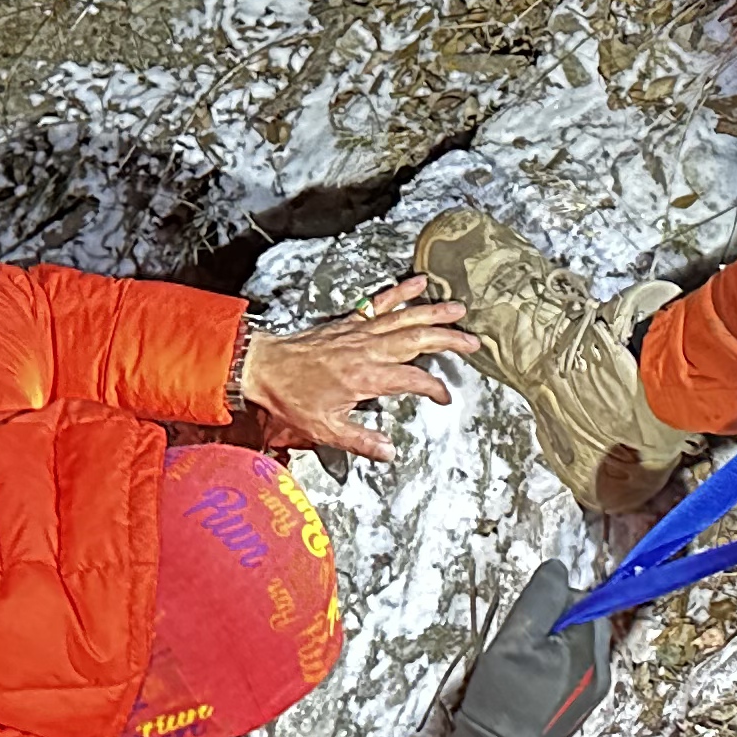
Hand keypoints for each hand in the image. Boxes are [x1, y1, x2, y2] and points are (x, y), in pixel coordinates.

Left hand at [235, 278, 481, 460]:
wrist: (264, 368)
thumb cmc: (291, 397)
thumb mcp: (325, 429)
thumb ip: (361, 441)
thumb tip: (389, 453)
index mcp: (367, 377)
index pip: (414, 380)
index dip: (435, 388)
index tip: (444, 397)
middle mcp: (368, 350)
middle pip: (418, 340)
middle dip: (449, 340)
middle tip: (473, 342)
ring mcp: (360, 333)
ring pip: (405, 318)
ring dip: (434, 313)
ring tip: (458, 310)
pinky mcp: (350, 323)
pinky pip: (379, 304)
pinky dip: (400, 292)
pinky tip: (417, 283)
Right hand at [431, 562, 610, 736]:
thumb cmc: (500, 702)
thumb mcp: (513, 640)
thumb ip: (541, 599)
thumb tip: (559, 568)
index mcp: (588, 651)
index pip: (584, 600)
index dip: (552, 604)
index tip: (527, 621)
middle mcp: (600, 669)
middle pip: (584, 621)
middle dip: (553, 624)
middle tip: (521, 645)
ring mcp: (594, 690)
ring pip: (576, 645)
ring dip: (552, 645)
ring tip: (522, 667)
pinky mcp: (582, 704)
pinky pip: (573, 668)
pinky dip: (553, 666)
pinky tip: (529, 682)